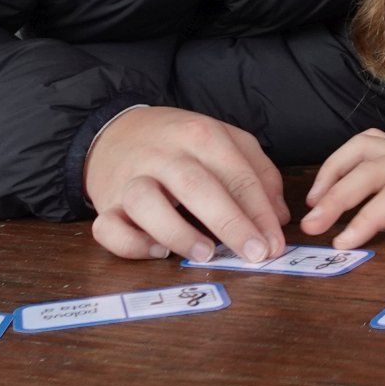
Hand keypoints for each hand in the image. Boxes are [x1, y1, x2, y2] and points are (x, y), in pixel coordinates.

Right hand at [83, 106, 288, 263]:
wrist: (117, 131)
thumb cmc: (180, 143)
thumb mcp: (224, 140)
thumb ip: (258, 172)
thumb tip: (279, 217)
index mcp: (201, 135)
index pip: (237, 174)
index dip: (261, 212)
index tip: (276, 243)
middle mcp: (164, 155)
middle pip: (197, 186)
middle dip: (231, 223)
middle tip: (256, 254)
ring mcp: (130, 179)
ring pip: (146, 203)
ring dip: (177, 232)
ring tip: (206, 253)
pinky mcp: (105, 203)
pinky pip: (108, 228)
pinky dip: (131, 243)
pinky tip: (158, 251)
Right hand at [299, 127, 384, 250]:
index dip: (372, 215)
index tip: (346, 241)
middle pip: (370, 171)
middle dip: (338, 199)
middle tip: (312, 228)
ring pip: (359, 153)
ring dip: (331, 177)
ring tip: (309, 208)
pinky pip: (362, 146)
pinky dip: (338, 162)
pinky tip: (325, 186)